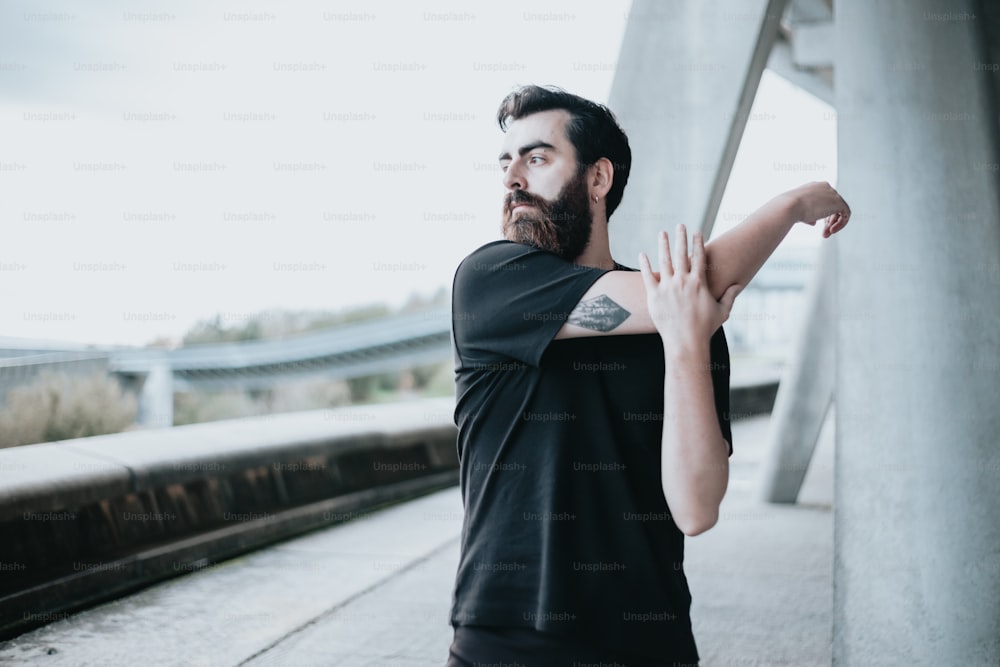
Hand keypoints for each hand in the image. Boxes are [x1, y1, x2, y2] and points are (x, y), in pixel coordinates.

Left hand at [639, 224, 741, 354]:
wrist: (686, 343)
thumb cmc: (705, 329)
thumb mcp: (722, 312)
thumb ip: (729, 297)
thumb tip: (737, 286)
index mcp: (699, 283)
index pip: (699, 257)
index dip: (698, 242)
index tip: (697, 231)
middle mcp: (682, 281)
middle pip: (681, 253)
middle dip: (681, 237)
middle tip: (680, 225)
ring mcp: (667, 287)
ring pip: (664, 260)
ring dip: (663, 245)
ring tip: (662, 232)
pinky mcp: (654, 295)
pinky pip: (648, 276)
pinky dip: (645, 264)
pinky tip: (642, 253)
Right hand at [787, 181, 850, 237]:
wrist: (789, 206)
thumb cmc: (789, 208)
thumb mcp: (799, 210)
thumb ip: (809, 215)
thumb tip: (814, 222)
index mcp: (815, 187)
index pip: (825, 200)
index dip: (823, 214)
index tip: (817, 223)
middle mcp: (825, 188)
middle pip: (834, 205)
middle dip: (829, 220)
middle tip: (824, 232)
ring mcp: (832, 193)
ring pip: (840, 209)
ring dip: (834, 224)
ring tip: (827, 233)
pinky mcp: (838, 201)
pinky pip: (846, 213)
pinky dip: (841, 223)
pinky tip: (832, 230)